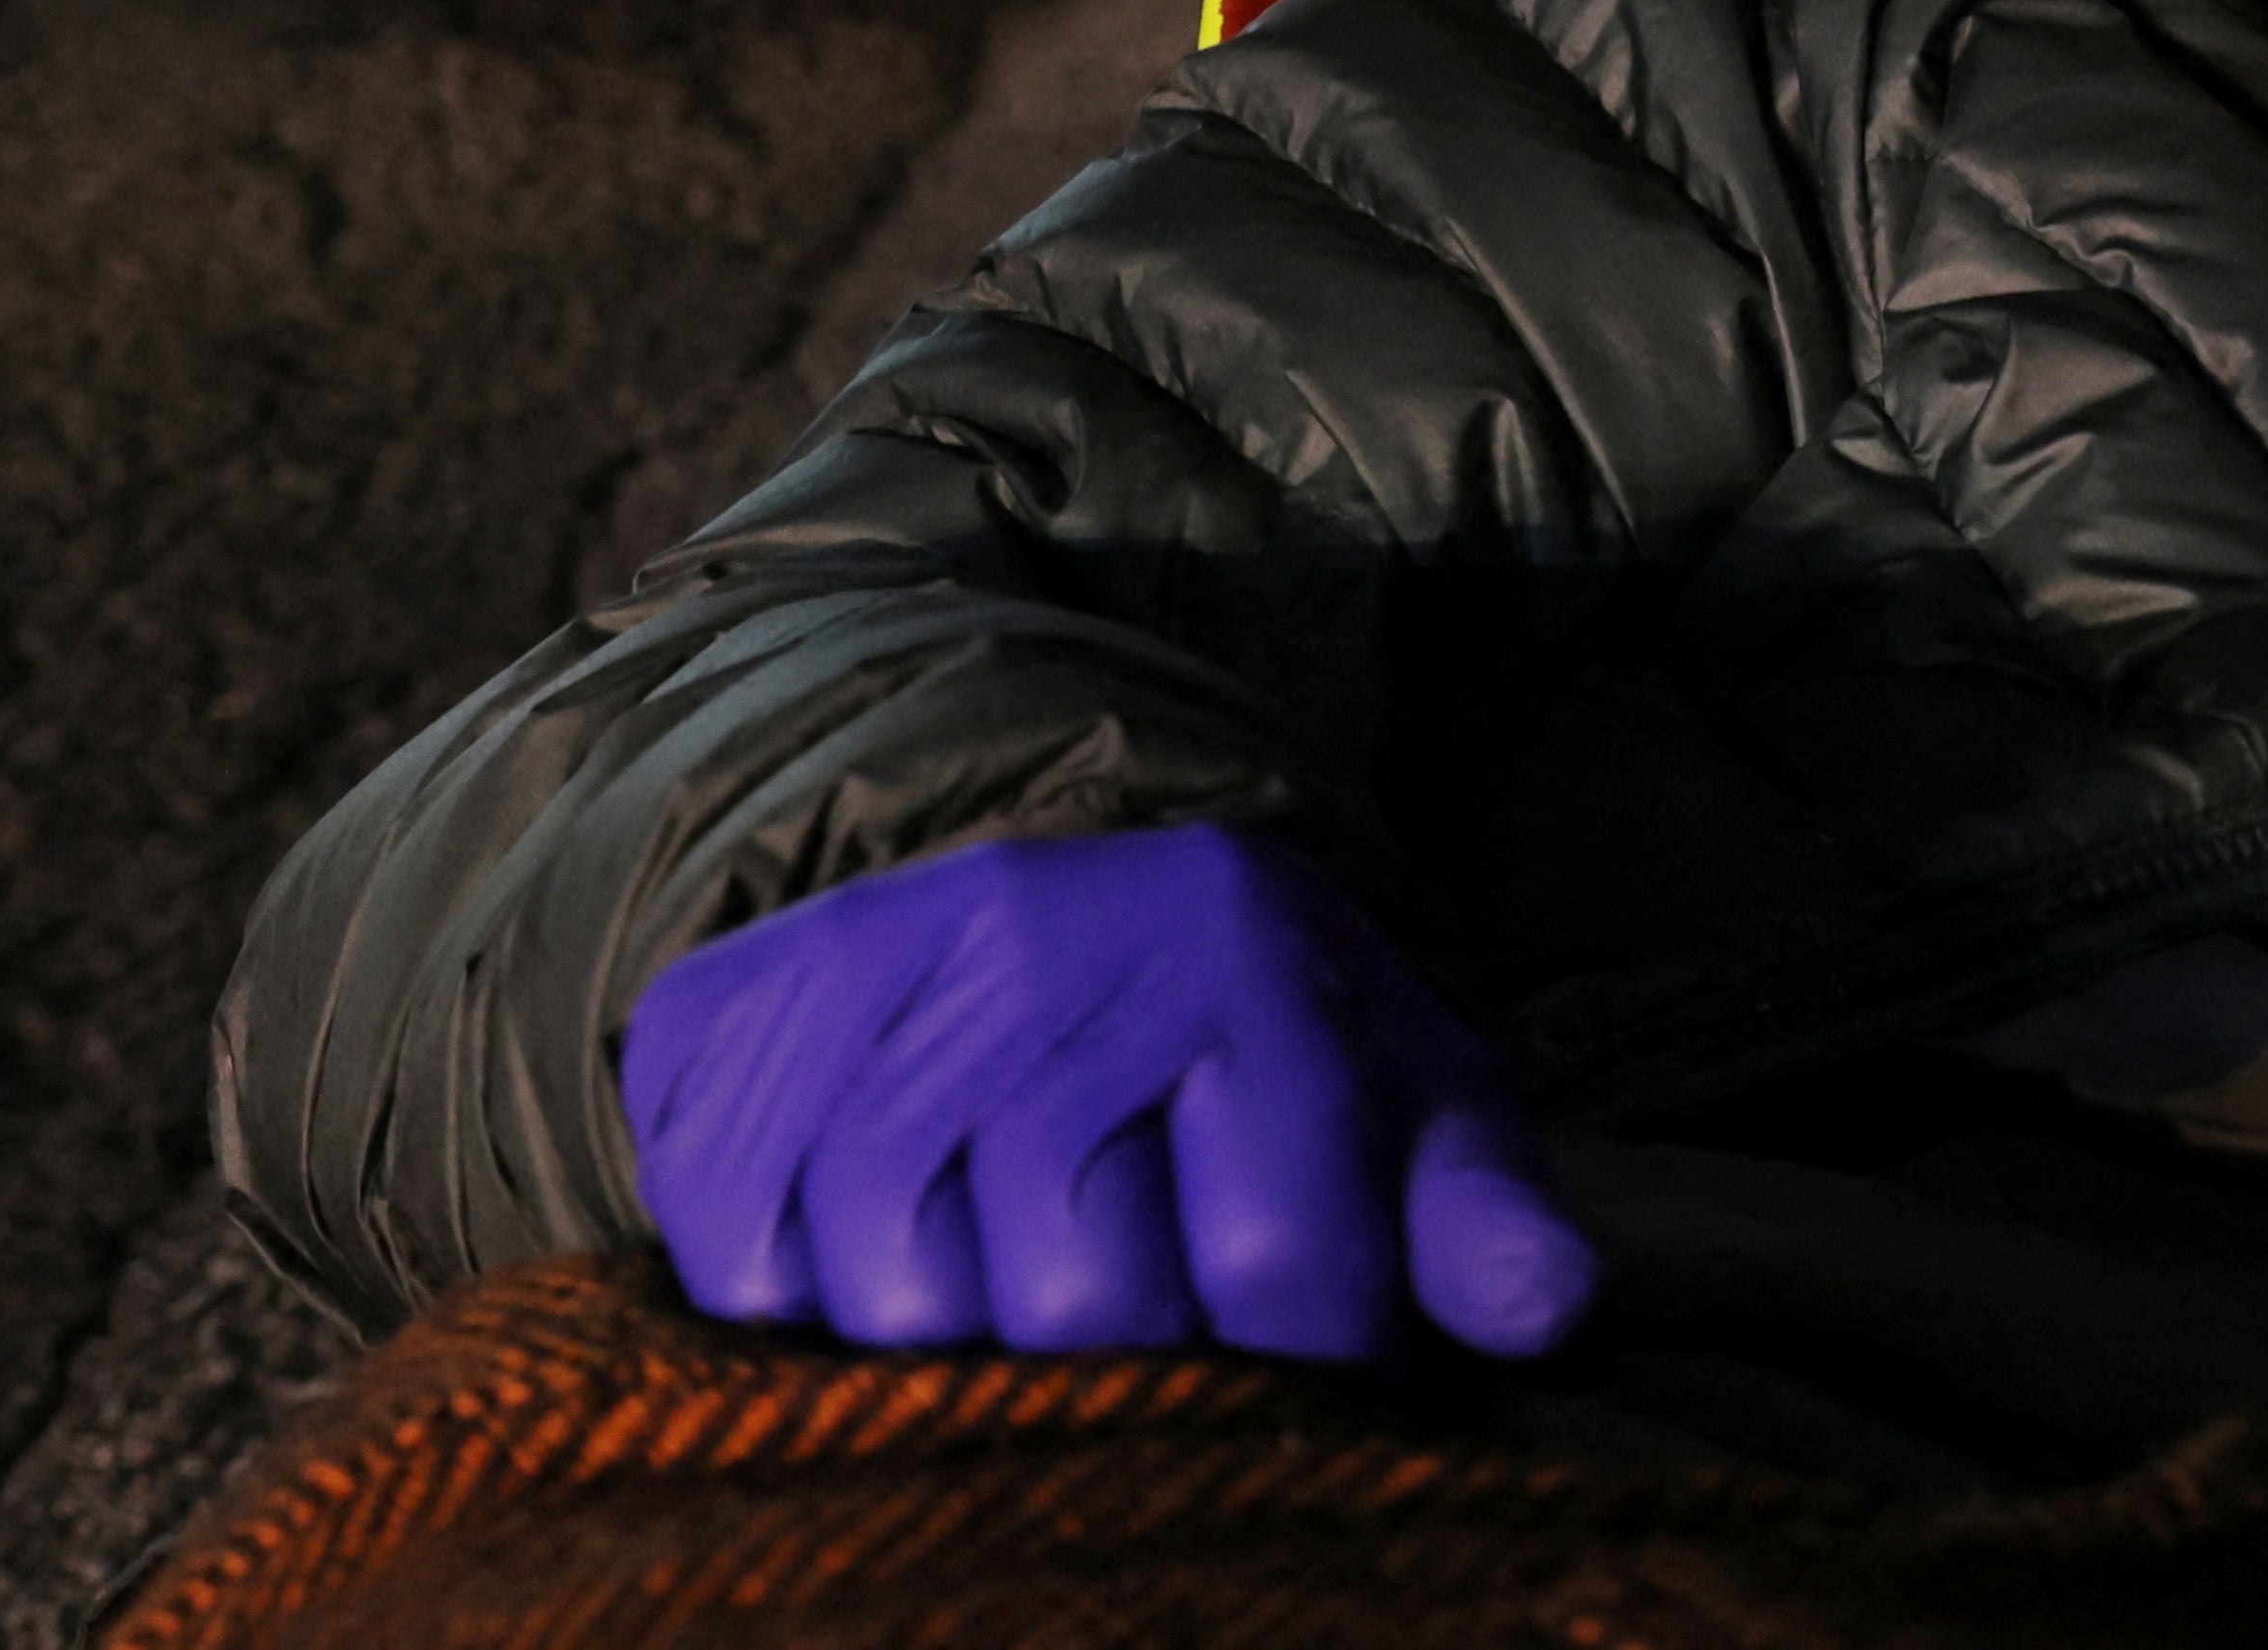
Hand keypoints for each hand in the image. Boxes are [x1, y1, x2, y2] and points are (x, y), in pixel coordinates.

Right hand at [618, 823, 1595, 1365]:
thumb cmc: (1256, 1045)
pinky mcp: (719, 1017)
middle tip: (1139, 1287)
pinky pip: (741, 1254)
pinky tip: (876, 1241)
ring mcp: (862, 961)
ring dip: (959, 1334)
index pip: (1278, 1279)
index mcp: (1238, 946)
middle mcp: (1036, 929)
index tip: (1305, 1334)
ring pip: (897, 1291)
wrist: (1048, 905)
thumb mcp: (1401, 1100)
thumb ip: (1477, 1213)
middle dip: (1125, 1346)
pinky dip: (800, 1294)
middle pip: (1075, 1301)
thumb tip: (1549, 1306)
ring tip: (1013, 1269)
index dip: (1306, 1361)